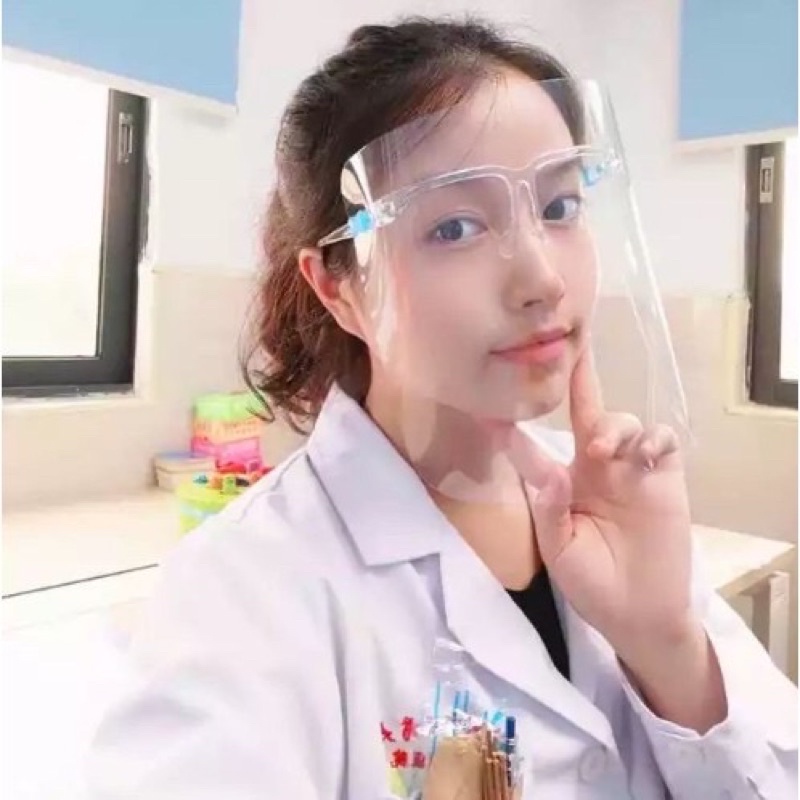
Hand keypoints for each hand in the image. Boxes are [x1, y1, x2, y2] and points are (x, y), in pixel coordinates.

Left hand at [505, 347, 694, 659]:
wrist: (639, 614)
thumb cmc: (592, 583)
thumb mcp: (560, 552)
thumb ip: (551, 512)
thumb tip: (553, 473)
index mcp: (562, 483)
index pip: (534, 449)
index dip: (513, 430)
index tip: (489, 409)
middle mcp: (594, 468)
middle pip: (586, 414)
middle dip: (581, 381)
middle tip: (575, 358)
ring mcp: (630, 470)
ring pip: (622, 422)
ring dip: (614, 426)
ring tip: (605, 450)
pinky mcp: (664, 478)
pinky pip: (662, 442)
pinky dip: (655, 439)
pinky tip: (645, 454)